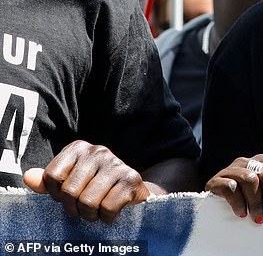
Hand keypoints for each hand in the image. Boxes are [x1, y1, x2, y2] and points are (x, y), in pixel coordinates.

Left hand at [23, 139, 149, 222]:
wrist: (130, 190)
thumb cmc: (93, 186)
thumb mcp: (68, 181)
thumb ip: (47, 181)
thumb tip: (28, 177)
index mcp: (78, 148)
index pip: (52, 176)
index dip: (56, 194)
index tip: (67, 196)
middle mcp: (98, 151)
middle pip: (69, 191)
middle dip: (73, 208)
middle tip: (81, 208)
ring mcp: (116, 164)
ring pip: (88, 201)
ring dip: (90, 215)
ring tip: (95, 211)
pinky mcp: (131, 179)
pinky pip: (108, 207)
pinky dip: (106, 217)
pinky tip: (110, 211)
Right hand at [205, 148, 262, 224]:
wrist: (221, 203)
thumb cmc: (258, 196)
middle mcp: (250, 161)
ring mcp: (232, 169)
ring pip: (250, 180)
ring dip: (257, 203)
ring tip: (258, 219)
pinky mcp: (217, 180)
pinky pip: (229, 186)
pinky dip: (238, 202)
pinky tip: (242, 213)